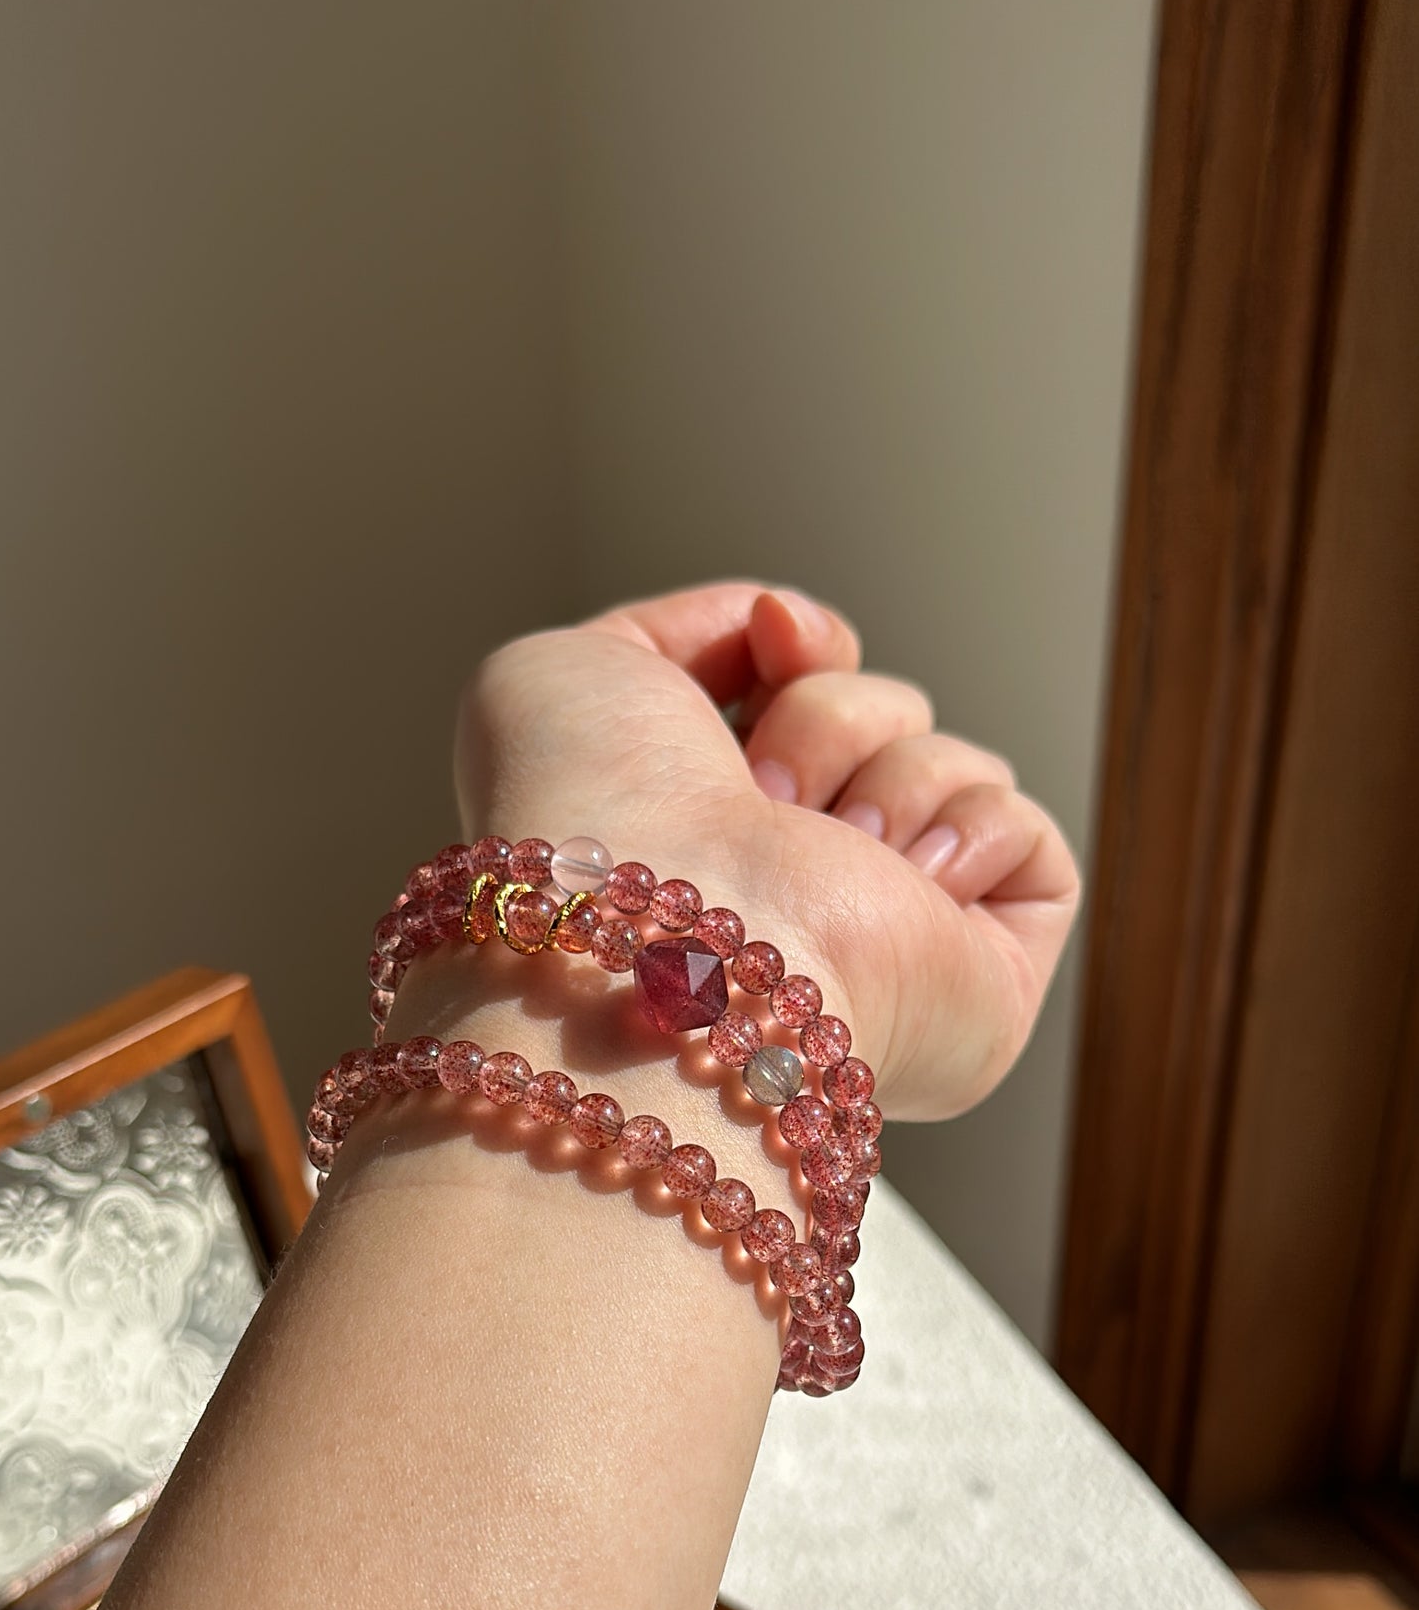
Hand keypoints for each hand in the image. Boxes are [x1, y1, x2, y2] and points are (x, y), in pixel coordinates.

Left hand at [455, 581, 1080, 1120]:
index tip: (769, 634)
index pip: (807, 696)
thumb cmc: (592, 823)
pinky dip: (974, 833)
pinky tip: (907, 881)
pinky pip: (1030, 839)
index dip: (801, 647)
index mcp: (709, 833)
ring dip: (889, 775)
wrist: (662, 936)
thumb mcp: (578, 670)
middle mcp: (801, 888)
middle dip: (829, 717)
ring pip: (957, 764)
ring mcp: (894, 939)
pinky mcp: (985, 981)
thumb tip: (784, 628)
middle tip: (766, 794)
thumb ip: (678, 630)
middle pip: (885, 712)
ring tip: (827, 851)